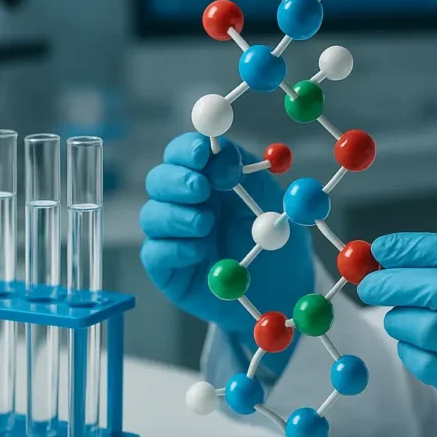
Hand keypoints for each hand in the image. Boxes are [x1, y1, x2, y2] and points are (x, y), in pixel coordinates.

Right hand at [140, 132, 314, 369]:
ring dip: (177, 215)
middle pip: (158, 180)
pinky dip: (175, 248)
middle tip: (200, 188)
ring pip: (152, 215)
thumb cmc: (277, 236)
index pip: (182, 154)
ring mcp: (173, 236)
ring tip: (206, 224)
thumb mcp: (269, 197)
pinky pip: (154, 252)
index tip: (201, 152)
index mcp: (207, 178)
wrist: (285, 286)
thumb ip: (246, 171)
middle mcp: (184, 203)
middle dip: (176, 181)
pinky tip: (200, 251)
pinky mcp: (168, 269)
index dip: (186, 149)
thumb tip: (221, 153)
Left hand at [357, 232, 436, 436]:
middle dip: (395, 282)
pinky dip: (409, 350)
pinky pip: (427, 361)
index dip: (413, 247)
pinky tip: (412, 346)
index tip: (382, 248)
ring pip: (429, 326)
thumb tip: (391, 259)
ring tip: (394, 319)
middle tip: (369, 284)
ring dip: (399, 319)